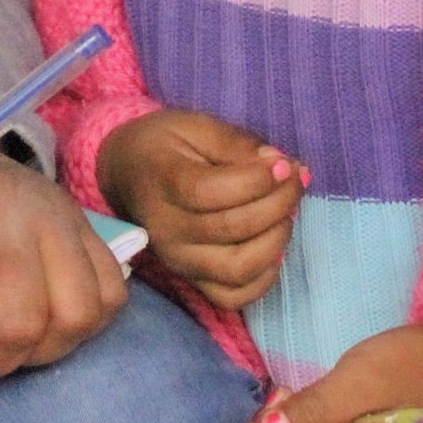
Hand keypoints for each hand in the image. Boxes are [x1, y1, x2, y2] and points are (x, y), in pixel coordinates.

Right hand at [96, 108, 304, 307]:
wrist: (126, 176)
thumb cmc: (164, 145)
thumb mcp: (195, 125)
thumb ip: (236, 143)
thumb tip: (280, 164)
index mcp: (162, 182)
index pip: (211, 192)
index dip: (257, 180)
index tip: (284, 165)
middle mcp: (165, 229)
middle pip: (232, 228)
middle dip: (279, 203)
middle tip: (296, 180)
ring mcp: (177, 261)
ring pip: (237, 269)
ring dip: (275, 241)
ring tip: (285, 213)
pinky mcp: (190, 281)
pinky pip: (233, 298)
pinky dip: (263, 279)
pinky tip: (272, 247)